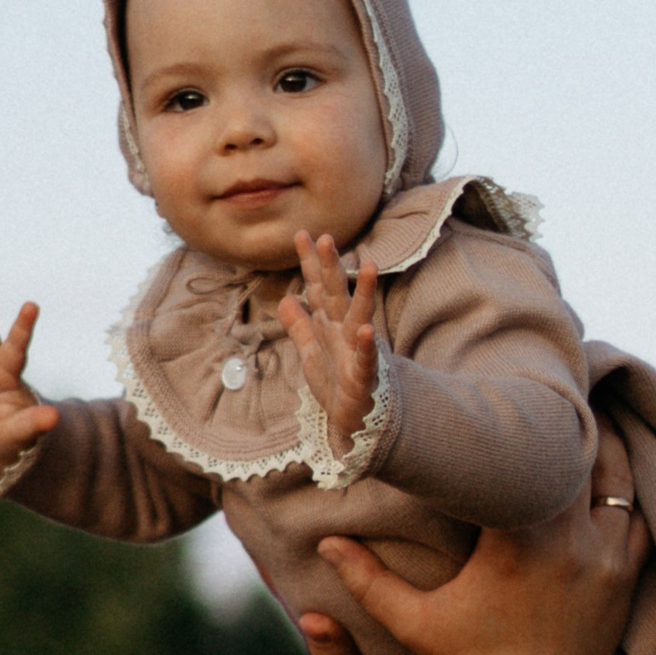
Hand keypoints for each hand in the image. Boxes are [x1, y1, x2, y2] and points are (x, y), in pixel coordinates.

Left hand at [277, 232, 381, 452]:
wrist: (353, 421)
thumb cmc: (335, 383)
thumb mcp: (310, 352)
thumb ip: (299, 325)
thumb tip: (286, 298)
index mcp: (329, 324)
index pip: (318, 287)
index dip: (310, 263)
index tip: (301, 234)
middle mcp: (344, 331)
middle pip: (337, 293)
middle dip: (332, 267)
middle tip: (326, 238)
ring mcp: (356, 351)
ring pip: (361, 316)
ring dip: (364, 292)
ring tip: (369, 266)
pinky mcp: (364, 376)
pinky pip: (366, 359)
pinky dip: (367, 346)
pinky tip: (367, 331)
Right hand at [315, 427, 645, 654]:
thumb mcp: (414, 623)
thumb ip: (367, 581)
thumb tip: (326, 542)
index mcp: (517, 541)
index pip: (527, 455)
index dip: (523, 418)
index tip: (512, 394)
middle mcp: (570, 541)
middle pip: (581, 451)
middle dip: (567, 421)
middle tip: (551, 390)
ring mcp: (607, 557)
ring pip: (620, 475)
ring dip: (604, 446)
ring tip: (585, 418)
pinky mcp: (626, 575)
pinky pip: (639, 514)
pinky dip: (626, 489)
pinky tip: (612, 470)